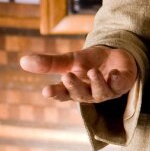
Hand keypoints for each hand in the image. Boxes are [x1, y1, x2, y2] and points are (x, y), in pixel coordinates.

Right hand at [20, 46, 137, 103]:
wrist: (117, 56)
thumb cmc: (91, 62)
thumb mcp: (71, 60)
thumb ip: (51, 63)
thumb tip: (23, 61)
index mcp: (75, 89)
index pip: (63, 94)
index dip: (55, 93)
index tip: (46, 91)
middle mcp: (90, 94)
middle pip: (81, 95)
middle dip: (74, 86)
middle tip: (67, 75)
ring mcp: (108, 91)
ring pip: (101, 92)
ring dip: (96, 82)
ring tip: (92, 71)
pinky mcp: (123, 84)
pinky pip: (121, 85)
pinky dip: (118, 79)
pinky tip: (114, 73)